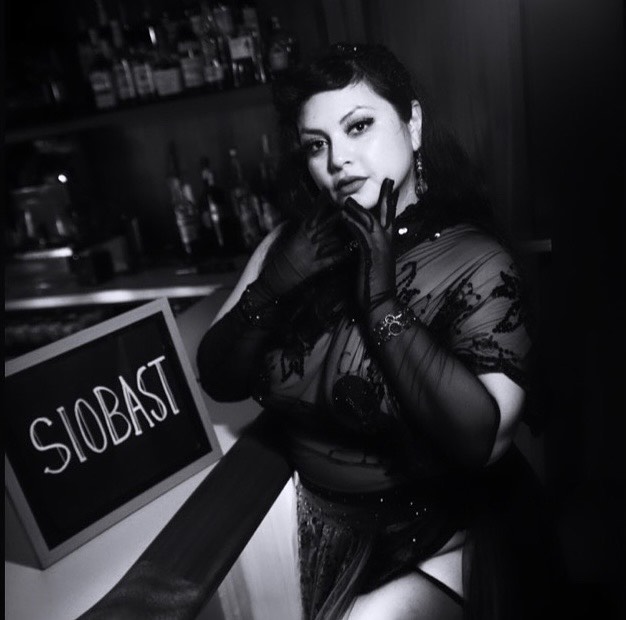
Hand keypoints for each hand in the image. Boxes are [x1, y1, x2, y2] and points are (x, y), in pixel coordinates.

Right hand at [258, 191, 347, 298]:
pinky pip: (330, 260)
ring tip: (353, 222)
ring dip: (341, 232)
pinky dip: (340, 255)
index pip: (311, 216)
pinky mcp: (313, 269)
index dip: (320, 204)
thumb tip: (305, 220)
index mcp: (298, 235)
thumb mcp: (286, 243)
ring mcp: (310, 255)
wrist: (270, 281)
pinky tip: (351, 250)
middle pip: (323, 226)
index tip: (328, 193)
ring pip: (329, 240)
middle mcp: (306, 243)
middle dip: (335, 215)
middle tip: (347, 205)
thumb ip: (297, 232)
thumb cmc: (277, 263)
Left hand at [340, 178, 398, 312]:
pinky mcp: (370, 254)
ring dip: (358, 209)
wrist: (381, 302)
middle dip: (386, 196)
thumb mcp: (376, 264)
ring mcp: (380, 247)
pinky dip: (351, 224)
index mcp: (389, 244)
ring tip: (347, 199)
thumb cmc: (377, 286)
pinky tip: (343, 217)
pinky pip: (360, 234)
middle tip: (388, 180)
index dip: (390, 204)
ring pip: (370, 221)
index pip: (391, 219)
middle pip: (388, 213)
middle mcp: (387, 242)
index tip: (392, 191)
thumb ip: (373, 252)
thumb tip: (368, 245)